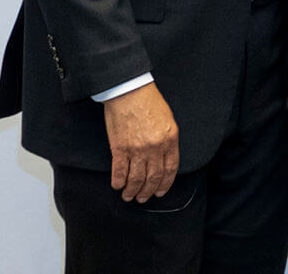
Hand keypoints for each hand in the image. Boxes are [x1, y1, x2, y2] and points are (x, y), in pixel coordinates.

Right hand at [102, 82, 178, 202]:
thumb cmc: (149, 101)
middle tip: (143, 198)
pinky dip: (118, 182)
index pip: (170, 169)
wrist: (130, 90)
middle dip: (148, 192)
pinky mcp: (120, 149)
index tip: (160, 192)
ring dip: (132, 191)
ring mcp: (137, 150)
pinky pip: (119, 172)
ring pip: (136, 180)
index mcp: (170, 139)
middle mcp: (155, 148)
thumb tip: (164, 158)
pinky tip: (118, 185)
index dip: (164, 184)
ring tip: (129, 196)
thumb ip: (168, 140)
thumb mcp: (168, 119)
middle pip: (153, 178)